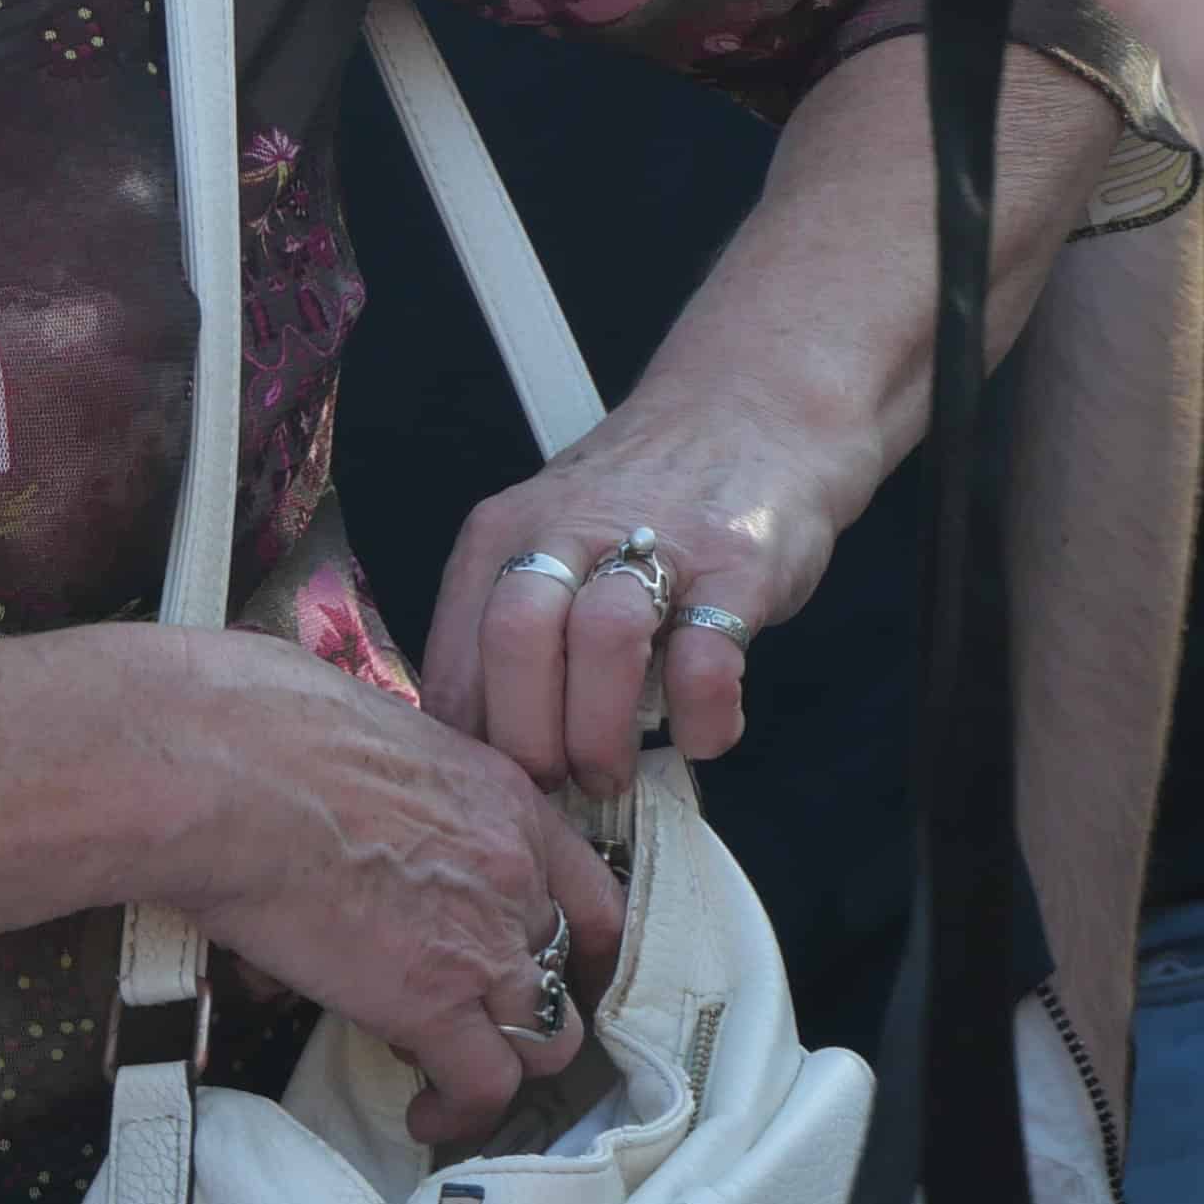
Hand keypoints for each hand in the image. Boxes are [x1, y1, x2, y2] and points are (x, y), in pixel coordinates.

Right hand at [157, 640, 627, 1147]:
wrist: (218, 771)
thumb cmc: (256, 725)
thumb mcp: (366, 732)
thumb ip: (394, 788)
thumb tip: (350, 815)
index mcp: (501, 797)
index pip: (587, 887)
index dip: (572, 939)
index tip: (547, 965)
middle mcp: (513, 871)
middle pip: (569, 966)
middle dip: (531, 1000)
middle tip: (484, 1017)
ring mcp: (482, 941)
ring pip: (549, 1037)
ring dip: (508, 1062)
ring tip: (456, 1077)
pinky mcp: (432, 1003)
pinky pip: (485, 1084)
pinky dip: (463, 1112)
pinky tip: (428, 1116)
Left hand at [421, 377, 848, 792]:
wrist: (749, 412)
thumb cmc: (639, 503)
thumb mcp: (548, 543)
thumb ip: (512, 631)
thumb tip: (485, 752)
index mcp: (502, 535)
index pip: (454, 658)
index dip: (470, 746)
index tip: (496, 791)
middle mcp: (566, 531)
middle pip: (514, 641)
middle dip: (528, 742)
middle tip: (555, 788)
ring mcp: (658, 545)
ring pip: (602, 642)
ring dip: (602, 732)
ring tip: (613, 772)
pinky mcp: (738, 566)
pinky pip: (708, 658)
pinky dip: (699, 718)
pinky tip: (698, 735)